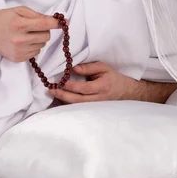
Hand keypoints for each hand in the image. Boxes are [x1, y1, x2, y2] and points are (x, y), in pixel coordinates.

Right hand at [0, 6, 60, 62]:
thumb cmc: (4, 18)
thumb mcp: (20, 10)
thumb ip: (38, 15)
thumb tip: (57, 21)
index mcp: (19, 24)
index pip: (45, 25)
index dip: (57, 23)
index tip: (65, 22)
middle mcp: (19, 39)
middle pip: (46, 37)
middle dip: (44, 31)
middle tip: (34, 27)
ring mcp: (18, 51)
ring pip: (41, 46)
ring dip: (38, 39)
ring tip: (25, 35)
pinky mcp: (17, 59)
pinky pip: (35, 53)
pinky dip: (32, 47)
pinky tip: (22, 42)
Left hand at [53, 61, 176, 103]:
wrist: (125, 92)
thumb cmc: (113, 77)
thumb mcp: (103, 68)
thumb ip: (88, 67)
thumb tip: (73, 69)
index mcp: (102, 87)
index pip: (84, 88)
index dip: (72, 86)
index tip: (61, 81)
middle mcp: (99, 99)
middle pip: (78, 100)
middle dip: (63, 95)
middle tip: (51, 90)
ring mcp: (96, 106)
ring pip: (77, 106)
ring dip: (64, 100)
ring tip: (52, 93)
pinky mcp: (93, 109)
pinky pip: (79, 108)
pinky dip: (68, 104)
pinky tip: (59, 99)